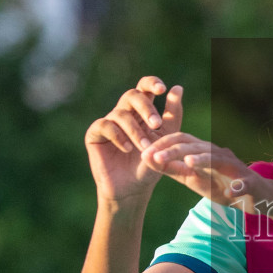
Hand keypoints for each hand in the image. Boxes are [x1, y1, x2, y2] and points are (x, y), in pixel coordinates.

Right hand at [85, 78, 183, 203]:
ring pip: (121, 113)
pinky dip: (119, 136)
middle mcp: (124, 113)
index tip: (162, 88)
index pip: (144, 87)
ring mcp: (108, 122)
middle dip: (145, 108)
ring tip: (145, 147)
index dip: (151, 83)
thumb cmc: (150, 164)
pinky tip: (128, 149)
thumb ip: (172, 115)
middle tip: (156, 124)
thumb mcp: (166, 140)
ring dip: (135, 130)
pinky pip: (105, 125)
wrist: (133, 189)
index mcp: (141, 111)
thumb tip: (178, 88)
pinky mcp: (94, 134)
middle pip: (132, 95)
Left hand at [140, 133, 258, 210]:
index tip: (143, 152)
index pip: (181, 140)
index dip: (162, 144)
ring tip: (188, 164)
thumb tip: (148, 159)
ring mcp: (236, 168)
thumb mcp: (193, 179)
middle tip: (155, 157)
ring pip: (219, 159)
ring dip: (204, 161)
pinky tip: (231, 192)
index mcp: (204, 152)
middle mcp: (219, 154)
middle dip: (175, 150)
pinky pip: (245, 183)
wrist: (255, 197)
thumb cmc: (222, 186)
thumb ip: (173, 170)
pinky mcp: (251, 183)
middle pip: (196, 146)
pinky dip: (239, 187)